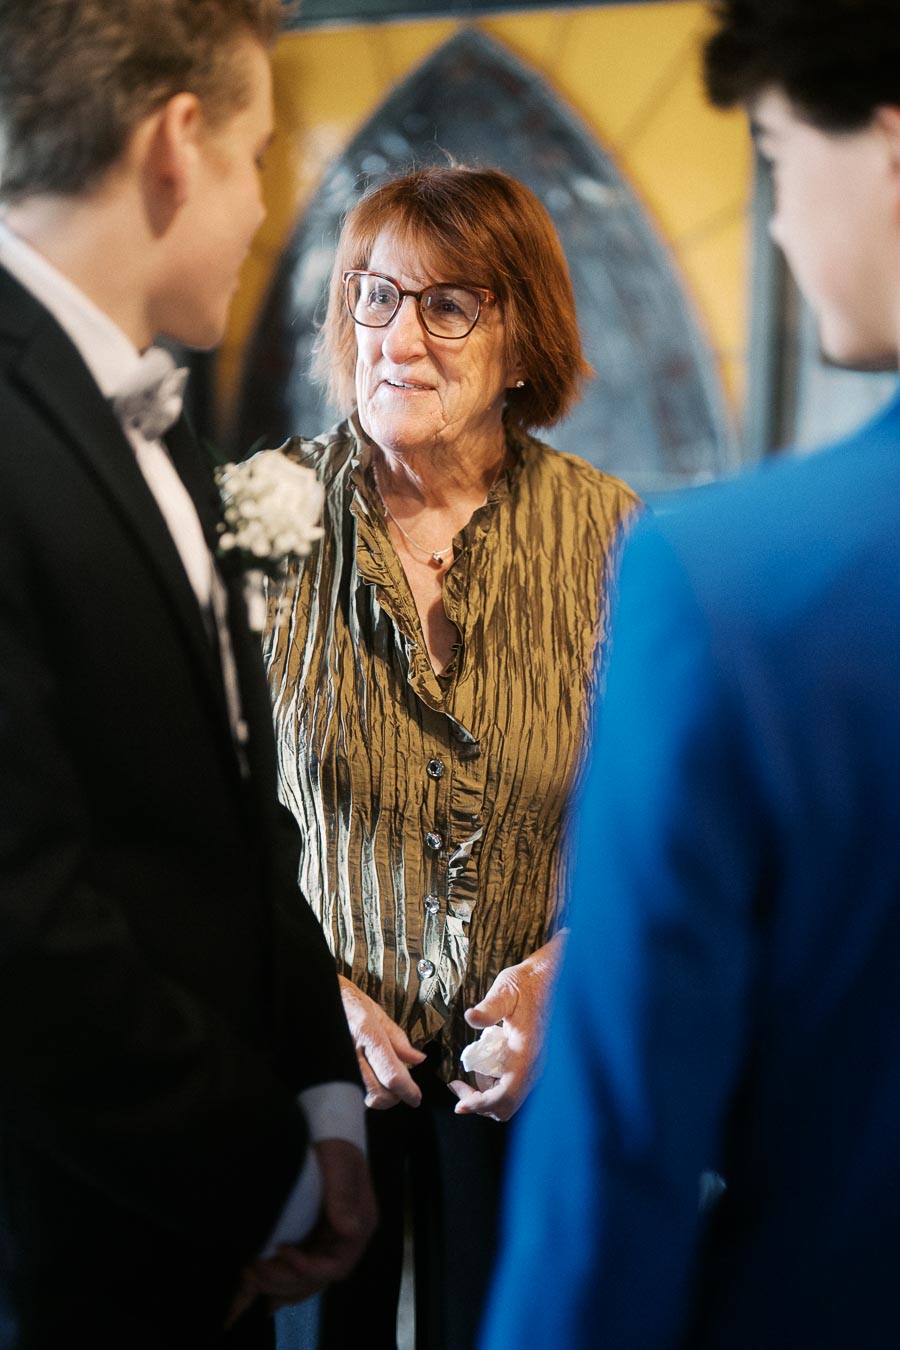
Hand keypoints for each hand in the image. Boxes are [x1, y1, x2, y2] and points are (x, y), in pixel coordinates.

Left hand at [225, 1138, 376, 1318]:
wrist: (327, 1129)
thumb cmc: (335, 1145)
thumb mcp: (339, 1165)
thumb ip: (342, 1196)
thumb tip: (349, 1230)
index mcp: (359, 1226)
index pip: (337, 1266)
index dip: (308, 1268)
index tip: (281, 1250)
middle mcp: (346, 1241)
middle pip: (318, 1281)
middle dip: (285, 1281)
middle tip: (253, 1270)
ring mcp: (328, 1243)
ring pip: (306, 1282)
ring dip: (278, 1285)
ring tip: (249, 1276)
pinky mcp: (312, 1240)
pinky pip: (297, 1273)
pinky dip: (279, 1283)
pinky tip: (257, 1286)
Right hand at [339, 975, 424, 1108]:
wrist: (319, 998)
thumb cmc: (346, 1002)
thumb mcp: (375, 1011)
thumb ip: (398, 1037)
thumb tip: (418, 1059)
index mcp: (366, 1031)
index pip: (391, 1073)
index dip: (407, 1090)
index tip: (415, 1097)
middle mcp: (350, 1049)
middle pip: (377, 1092)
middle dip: (394, 1096)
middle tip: (402, 1089)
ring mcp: (338, 1062)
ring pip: (363, 1097)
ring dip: (379, 1097)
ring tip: (384, 1082)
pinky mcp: (330, 1069)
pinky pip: (349, 1092)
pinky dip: (363, 1092)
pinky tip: (368, 1080)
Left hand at [448, 933, 565, 1121]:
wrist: (548, 979)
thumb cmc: (527, 984)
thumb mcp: (505, 992)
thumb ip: (488, 1007)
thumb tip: (471, 1016)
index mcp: (527, 1053)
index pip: (505, 1095)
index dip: (482, 1105)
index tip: (461, 1105)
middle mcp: (534, 1066)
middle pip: (507, 1105)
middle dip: (481, 1104)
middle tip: (459, 1088)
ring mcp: (535, 1066)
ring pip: (511, 1098)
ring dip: (488, 1095)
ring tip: (468, 1077)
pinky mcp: (532, 1062)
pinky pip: (514, 1085)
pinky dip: (496, 1085)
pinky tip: (484, 1066)